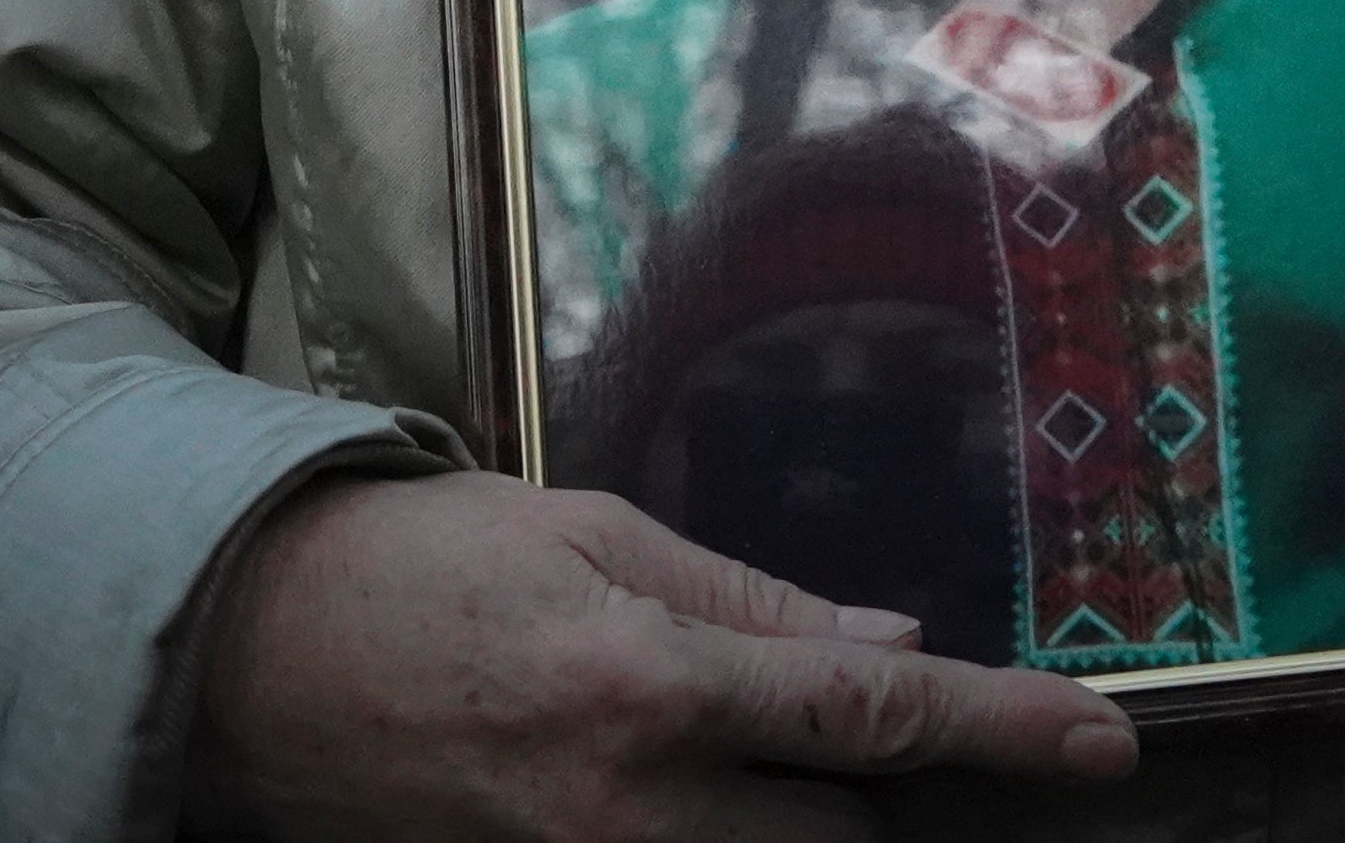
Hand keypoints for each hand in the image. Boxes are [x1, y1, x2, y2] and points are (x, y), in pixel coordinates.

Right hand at [185, 471, 1134, 841]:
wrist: (238, 656)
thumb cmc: (419, 563)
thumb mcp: (593, 532)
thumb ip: (753, 599)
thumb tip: (888, 632)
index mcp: (652, 682)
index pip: (873, 712)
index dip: (1003, 727)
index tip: (1105, 741)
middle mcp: (626, 807)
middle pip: (836, 839)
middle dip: (849, 782)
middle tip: (787, 714)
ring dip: (776, 828)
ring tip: (703, 750)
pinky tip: (656, 789)